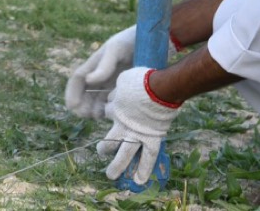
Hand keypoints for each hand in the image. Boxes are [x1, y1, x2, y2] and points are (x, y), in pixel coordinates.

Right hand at [65, 26, 136, 118]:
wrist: (153, 39)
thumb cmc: (132, 40)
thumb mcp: (117, 50)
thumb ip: (104, 65)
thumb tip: (88, 81)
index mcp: (95, 63)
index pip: (77, 80)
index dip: (72, 93)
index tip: (73, 107)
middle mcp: (101, 73)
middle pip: (85, 93)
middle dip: (82, 105)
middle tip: (87, 115)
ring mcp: (112, 80)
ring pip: (97, 99)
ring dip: (93, 109)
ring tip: (98, 116)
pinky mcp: (123, 86)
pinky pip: (111, 100)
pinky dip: (108, 108)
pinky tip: (111, 113)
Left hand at [97, 67, 180, 182]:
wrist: (158, 87)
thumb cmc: (142, 79)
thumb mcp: (125, 79)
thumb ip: (122, 87)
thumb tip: (122, 86)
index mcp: (115, 109)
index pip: (108, 111)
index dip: (111, 108)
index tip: (113, 107)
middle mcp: (122, 125)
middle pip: (109, 141)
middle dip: (104, 148)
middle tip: (101, 151)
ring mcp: (136, 133)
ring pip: (124, 153)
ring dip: (117, 165)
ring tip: (111, 175)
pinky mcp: (151, 138)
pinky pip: (148, 156)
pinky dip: (144, 168)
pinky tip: (140, 180)